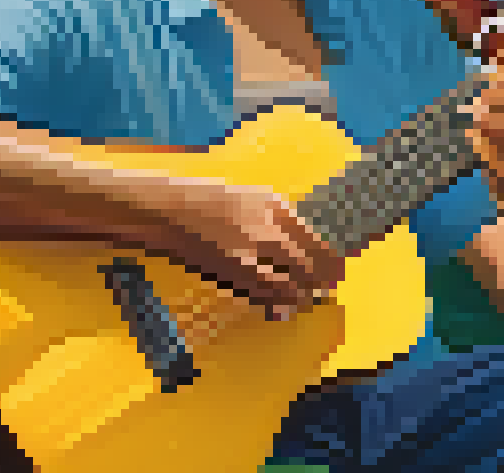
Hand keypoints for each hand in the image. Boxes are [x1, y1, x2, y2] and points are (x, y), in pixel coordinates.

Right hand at [162, 179, 344, 316]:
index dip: (327, 255)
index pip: (312, 236)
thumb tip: (295, 243)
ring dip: (305, 290)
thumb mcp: (247, 197)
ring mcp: (253, 246)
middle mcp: (269, 224)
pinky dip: (281, 298)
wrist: (166, 208)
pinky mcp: (234, 266)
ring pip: (292, 275)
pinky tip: (287, 305)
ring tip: (312, 299)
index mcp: (273, 204)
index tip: (336, 265)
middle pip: (308, 256)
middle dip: (324, 275)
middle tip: (331, 286)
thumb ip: (273, 217)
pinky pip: (267, 287)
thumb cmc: (203, 201)